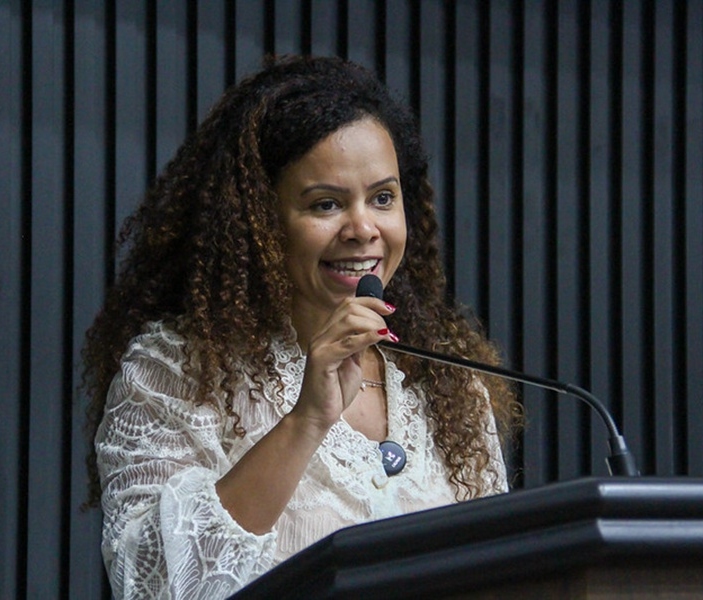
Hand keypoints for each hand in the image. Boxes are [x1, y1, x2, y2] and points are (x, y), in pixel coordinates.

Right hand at [292, 297, 396, 433]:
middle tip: (388, 330)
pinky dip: (369, 336)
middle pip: (349, 308)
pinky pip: (349, 343)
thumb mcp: (353, 362)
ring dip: (374, 324)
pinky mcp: (322, 360)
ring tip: (387, 336)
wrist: (317, 415)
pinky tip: (383, 337)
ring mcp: (320, 346)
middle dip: (375, 314)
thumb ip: (360, 344)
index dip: (370, 302)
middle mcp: (321, 336)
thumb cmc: (334, 390)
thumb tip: (376, 330)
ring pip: (349, 321)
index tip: (389, 309)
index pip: (347, 304)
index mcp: (327, 334)